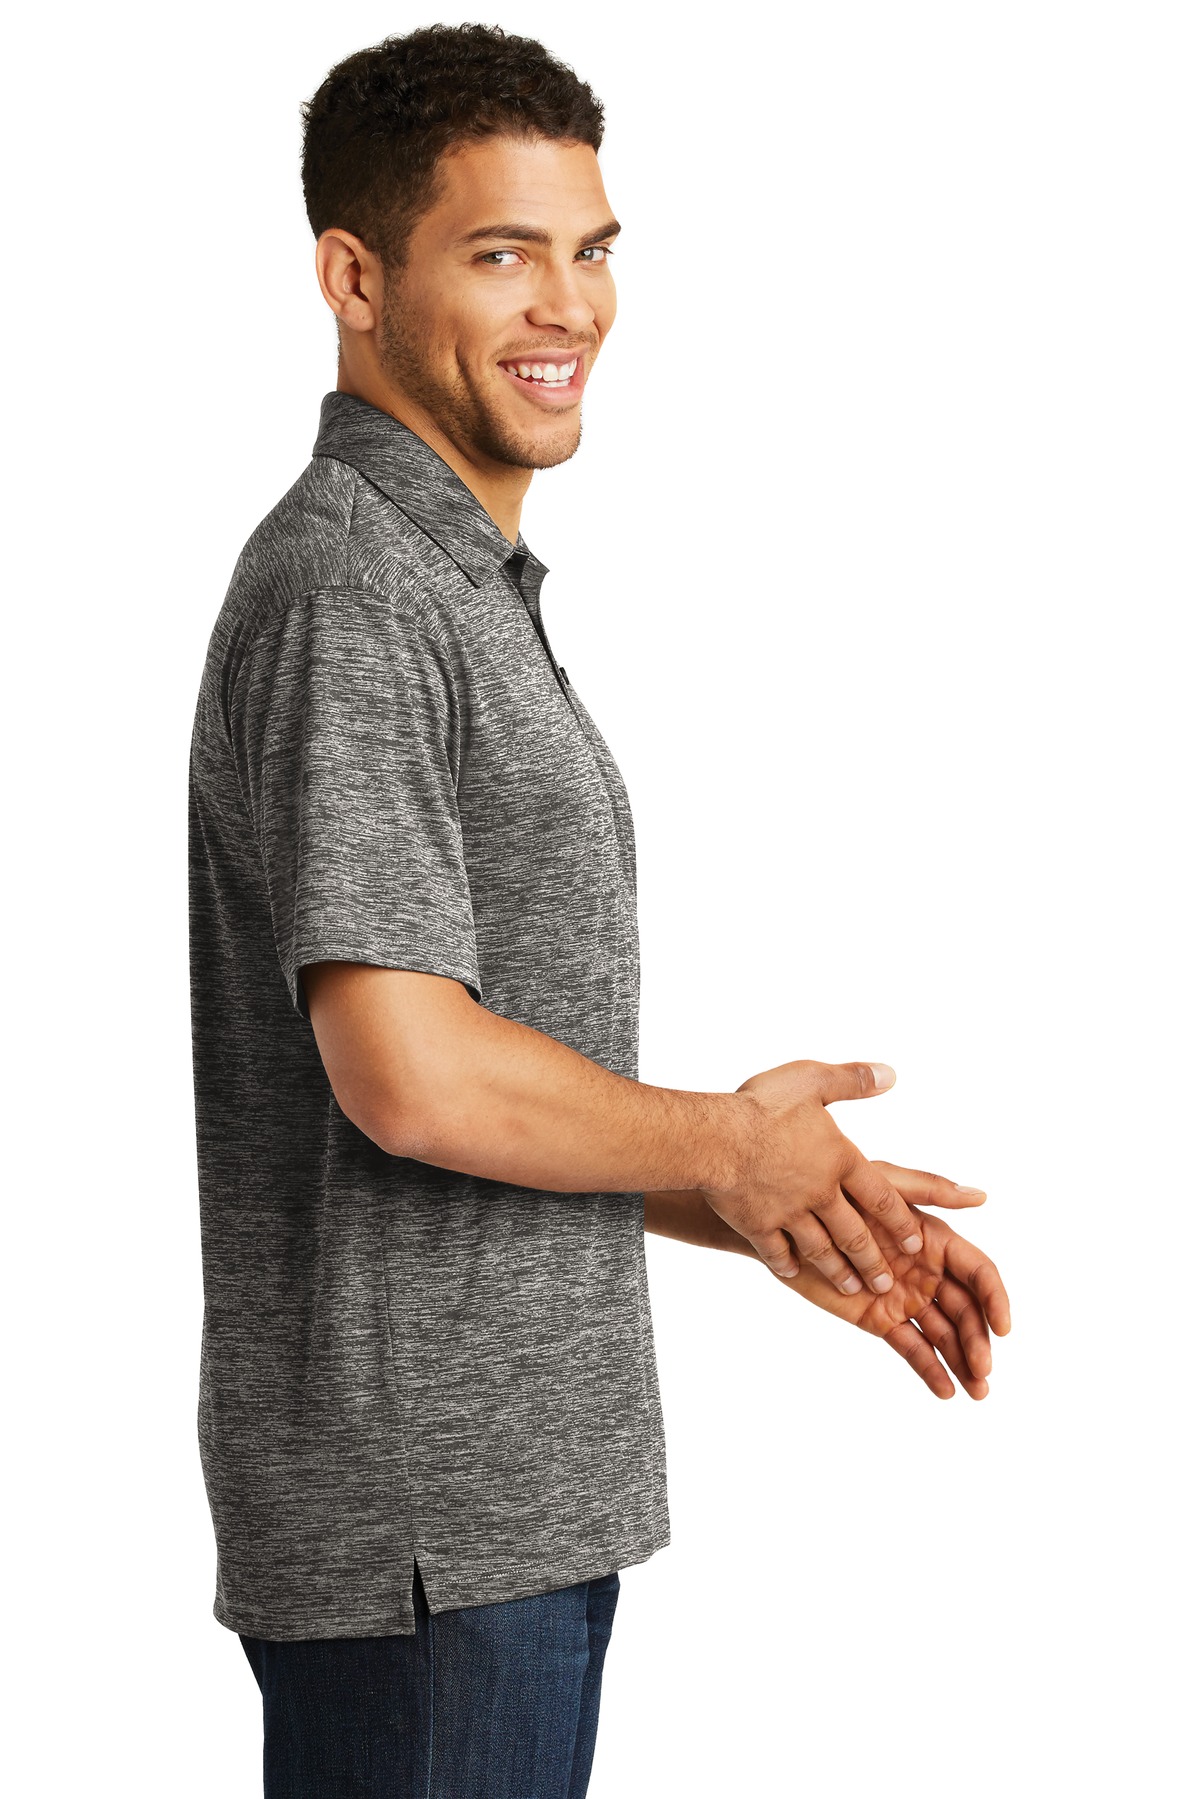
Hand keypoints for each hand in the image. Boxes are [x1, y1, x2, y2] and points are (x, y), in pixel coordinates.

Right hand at [701, 1059, 985, 1295]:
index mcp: (840, 1161)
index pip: (882, 1198)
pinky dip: (787, 1263)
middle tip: (886, 1283)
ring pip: (820, 1249)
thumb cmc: (762, 1106)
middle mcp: (820, 1194)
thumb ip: (853, 1080)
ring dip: (837, 1270)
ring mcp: (788, 1214)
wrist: (715, 1139)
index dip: (901, 1222)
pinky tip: (793, 1272)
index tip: (915, 1243)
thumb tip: (890, 1075)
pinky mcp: (757, 1225)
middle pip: (854, 1235)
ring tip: (850, 1288)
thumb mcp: (813, 1081)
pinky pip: (776, 1251)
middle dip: (872, 1261)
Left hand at [772, 1194, 1010, 1399]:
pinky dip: (929, 1369)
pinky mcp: (881, 1320)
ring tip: (977, 1391)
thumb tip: (981, 1196)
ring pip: (943, 1335)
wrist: (790, 1223)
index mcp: (936, 1242)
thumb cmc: (835, 1192)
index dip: (994, 1301)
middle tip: (983, 1369)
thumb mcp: (883, 1185)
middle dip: (977, 1341)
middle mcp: (928, 1272)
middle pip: (965, 1311)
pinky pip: (911, 1347)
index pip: (978, 1274)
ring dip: (963, 1363)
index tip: (1003, 1329)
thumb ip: (930, 1190)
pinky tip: (946, 1390)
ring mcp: (906, 1298)